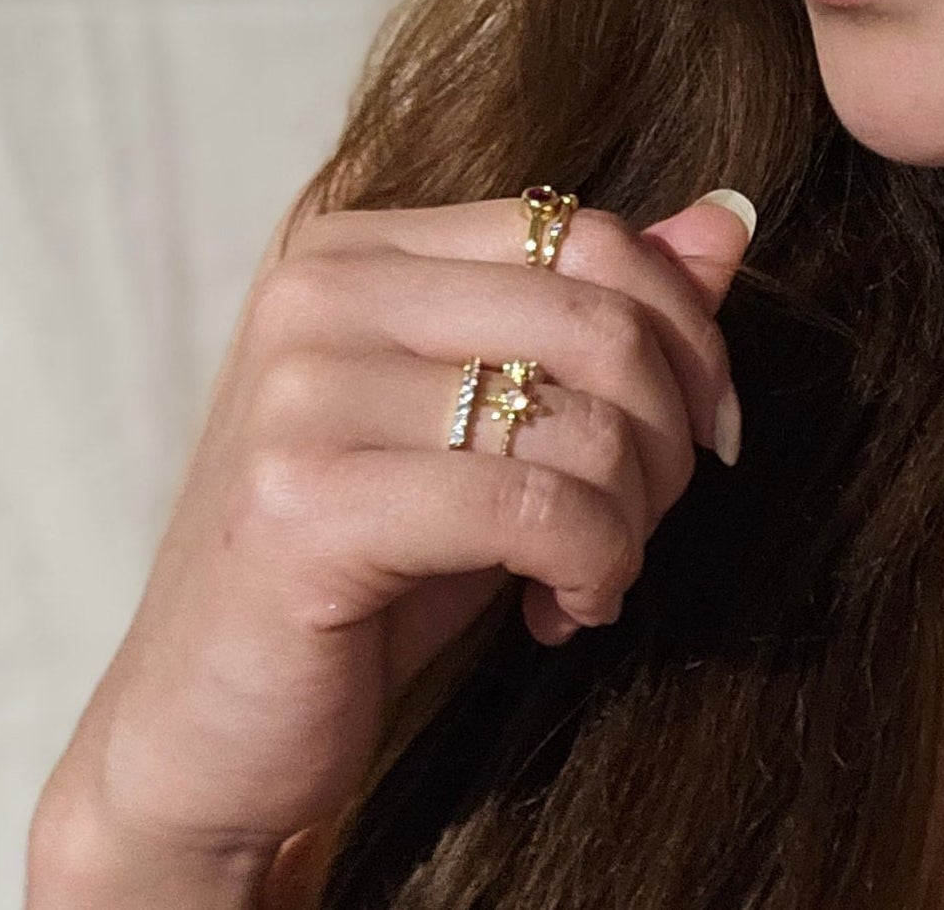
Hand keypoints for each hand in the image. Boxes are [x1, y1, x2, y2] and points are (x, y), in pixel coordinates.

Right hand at [27, 184, 755, 896]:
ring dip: (633, 515)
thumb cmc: (376, 558)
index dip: (686, 329)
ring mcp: (299, 392)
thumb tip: (730, 217)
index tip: (709, 423)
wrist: (213, 726)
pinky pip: (535, 509)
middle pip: (599, 318)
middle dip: (669, 432)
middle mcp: (320, 292)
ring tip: (597, 569)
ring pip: (580, 418)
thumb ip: (608, 309)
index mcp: (359, 245)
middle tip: (652, 513)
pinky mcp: (301, 504)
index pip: (587, 232)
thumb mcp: (501, 419)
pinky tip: (566, 611)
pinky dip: (593, 567)